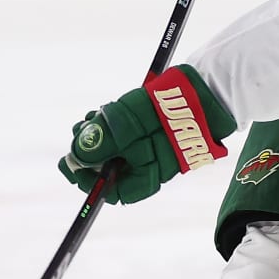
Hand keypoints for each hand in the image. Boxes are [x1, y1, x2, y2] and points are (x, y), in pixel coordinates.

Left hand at [58, 65, 236, 204]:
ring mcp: (156, 148)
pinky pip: (128, 137)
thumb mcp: (129, 124)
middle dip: (89, 154)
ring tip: (89, 119)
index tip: (69, 162)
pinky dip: (113, 128)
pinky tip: (104, 113)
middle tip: (76, 133)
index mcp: (150, 175)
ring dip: (98, 137)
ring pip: (118, 151)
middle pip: (112, 170)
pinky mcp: (157, 131)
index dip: (87, 180)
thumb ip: (101, 141)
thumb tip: (74, 156)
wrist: (209, 87)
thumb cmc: (171, 108)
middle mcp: (152, 167)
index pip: (112, 191)